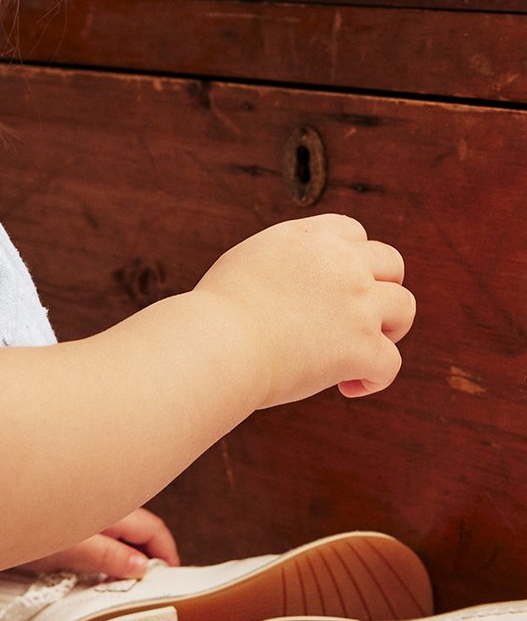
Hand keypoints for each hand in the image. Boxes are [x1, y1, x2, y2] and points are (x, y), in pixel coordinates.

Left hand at [15, 506, 179, 579]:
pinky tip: (93, 568)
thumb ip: (107, 556)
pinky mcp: (66, 518)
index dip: (167, 555)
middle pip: (138, 529)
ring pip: (118, 532)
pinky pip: (99, 534)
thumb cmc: (19, 526)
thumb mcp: (69, 549)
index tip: (171, 580)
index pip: (153, 529)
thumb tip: (143, 567)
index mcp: (108, 508)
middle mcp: (99, 504)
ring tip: (121, 583)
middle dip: (148, 555)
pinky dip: (105, 551)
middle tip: (149, 586)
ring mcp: (83, 510)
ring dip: (125, 554)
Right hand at [192, 213, 415, 410]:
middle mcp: (342, 263)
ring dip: (389, 330)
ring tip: (361, 351)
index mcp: (311, 237)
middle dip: (381, 290)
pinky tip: (348, 387)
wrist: (217, 341)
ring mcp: (357, 304)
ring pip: (404, 308)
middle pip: (392, 264)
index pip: (354, 233)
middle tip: (360, 319)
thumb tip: (293, 287)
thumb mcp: (248, 263)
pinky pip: (390, 363)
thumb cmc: (216, 313)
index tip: (336, 286)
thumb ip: (282, 265)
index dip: (353, 260)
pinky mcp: (362, 346)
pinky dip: (374, 379)